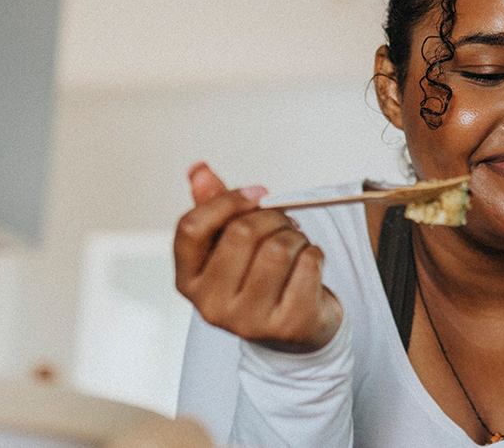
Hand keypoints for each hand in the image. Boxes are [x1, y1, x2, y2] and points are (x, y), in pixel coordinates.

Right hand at [174, 162, 342, 353]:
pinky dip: (315, 254)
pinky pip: (308, 265)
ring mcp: (248, 321)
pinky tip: (309, 266)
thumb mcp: (230, 246)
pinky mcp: (287, 326)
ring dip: (296, 237)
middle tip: (283, 223)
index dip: (226, 201)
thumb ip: (213, 207)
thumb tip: (199, 170)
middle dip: (271, 217)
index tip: (257, 193)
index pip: (191, 228)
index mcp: (188, 281)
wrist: (293, 332)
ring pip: (278, 248)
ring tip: (295, 247)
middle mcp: (211, 306)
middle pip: (241, 233)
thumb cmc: (259, 280)